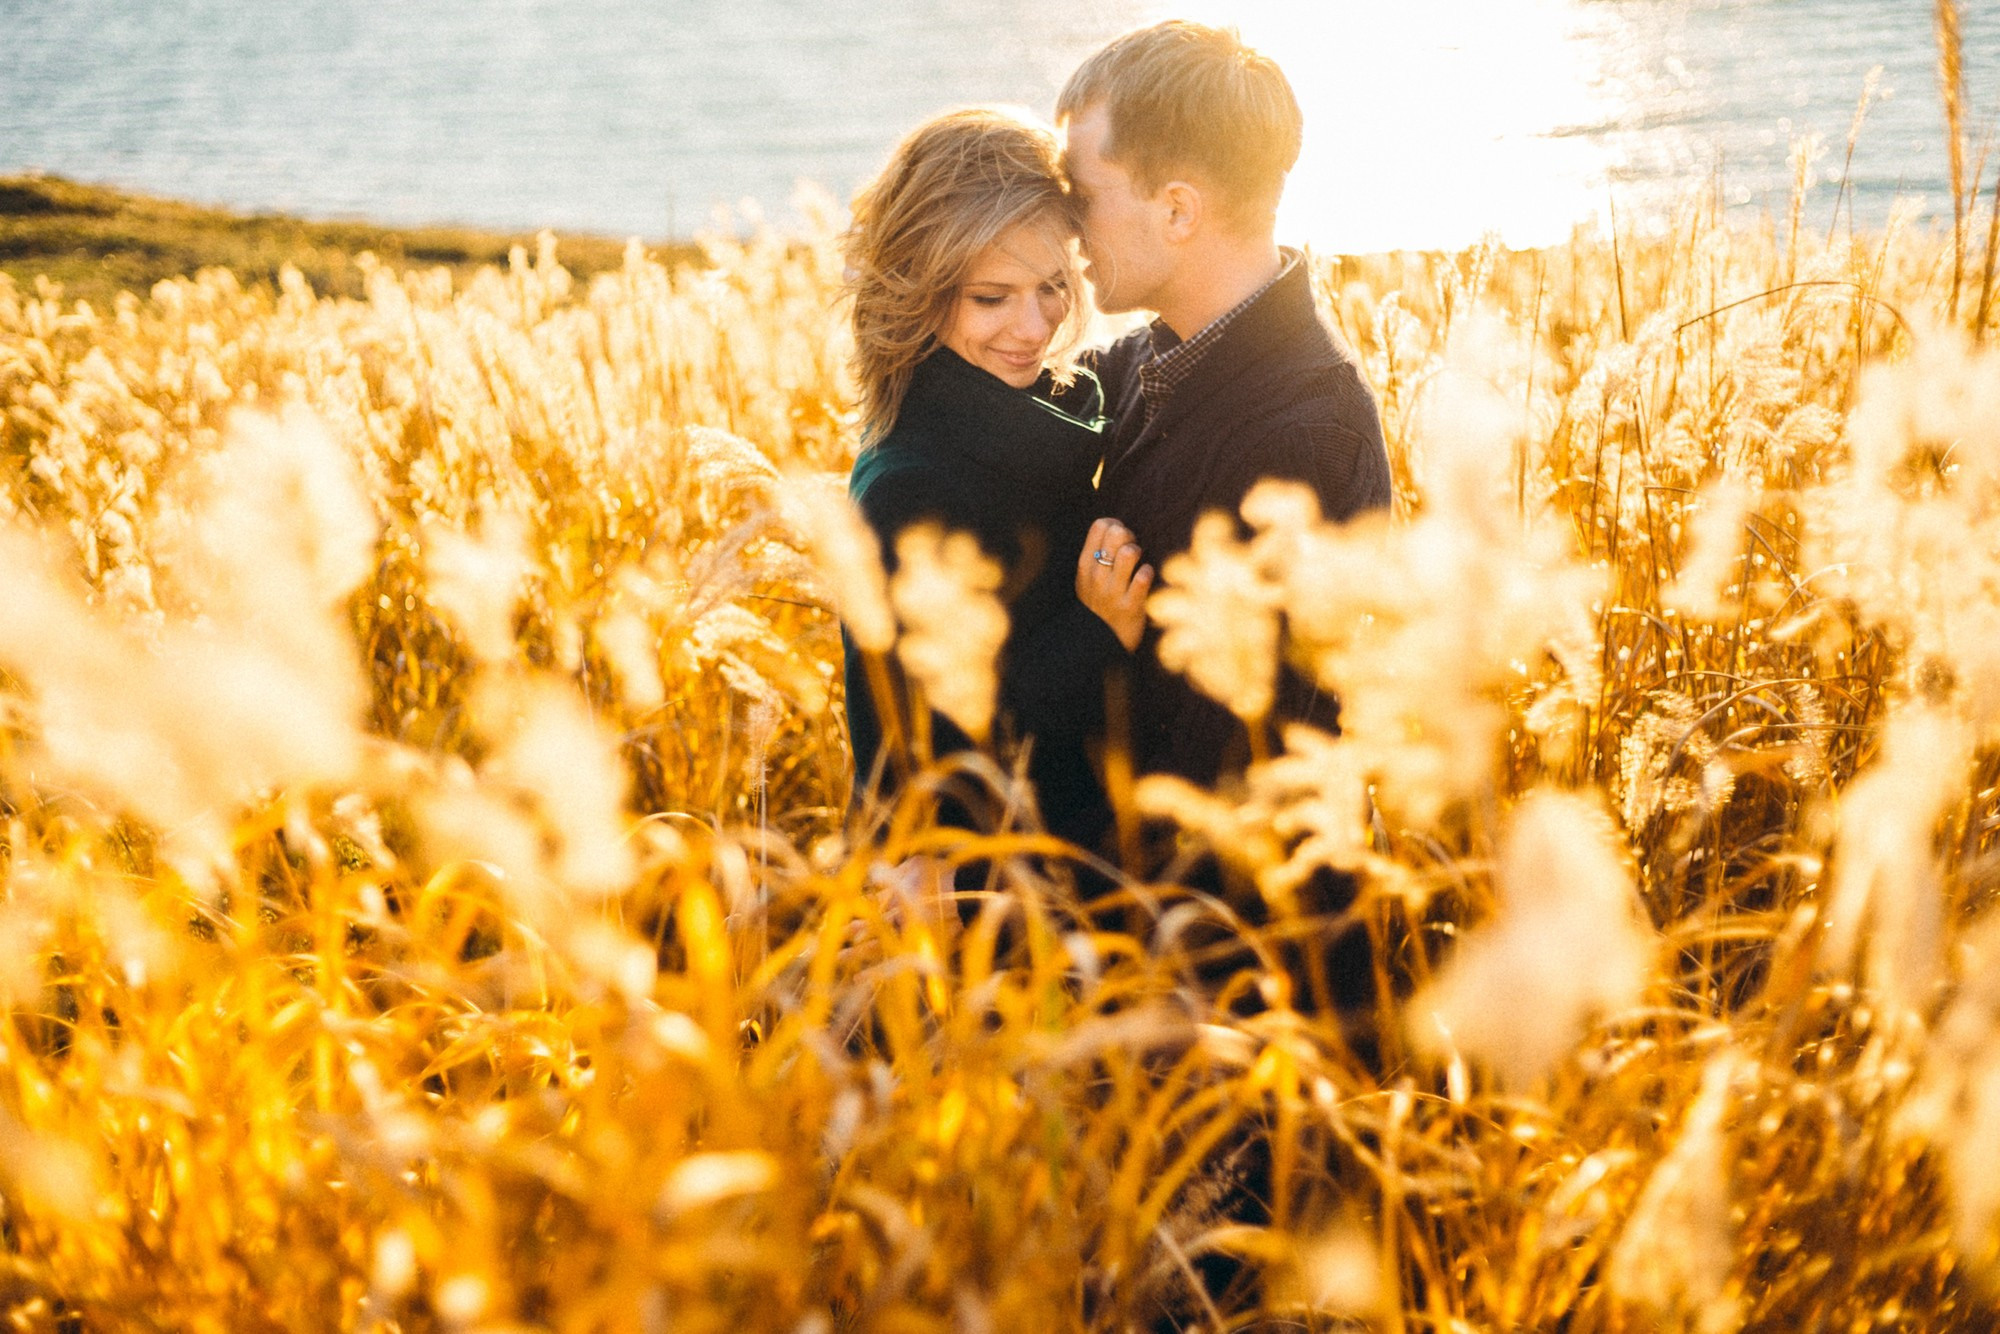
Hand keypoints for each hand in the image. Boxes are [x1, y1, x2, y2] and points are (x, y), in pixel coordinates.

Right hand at [1076, 517, 1153, 651]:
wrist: (1100, 641)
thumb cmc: (1099, 603)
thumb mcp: (1087, 578)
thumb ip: (1097, 553)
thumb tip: (1117, 526)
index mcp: (1085, 565)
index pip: (1100, 525)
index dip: (1115, 525)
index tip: (1120, 538)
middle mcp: (1097, 575)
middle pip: (1116, 533)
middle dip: (1129, 535)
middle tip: (1131, 548)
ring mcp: (1113, 591)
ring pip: (1129, 552)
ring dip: (1138, 553)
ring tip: (1137, 562)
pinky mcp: (1131, 605)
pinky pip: (1144, 576)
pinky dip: (1148, 572)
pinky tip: (1144, 578)